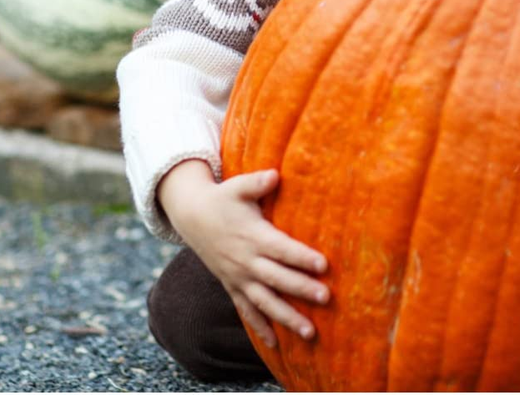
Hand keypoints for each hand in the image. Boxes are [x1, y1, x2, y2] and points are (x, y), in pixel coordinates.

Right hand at [158, 159, 328, 347]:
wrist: (192, 217)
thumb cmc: (224, 198)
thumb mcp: (238, 186)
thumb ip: (257, 182)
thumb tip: (274, 175)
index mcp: (254, 236)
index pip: (282, 249)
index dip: (302, 257)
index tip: (324, 265)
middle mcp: (247, 261)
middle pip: (278, 279)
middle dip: (301, 290)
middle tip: (326, 298)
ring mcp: (238, 277)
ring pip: (265, 302)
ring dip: (287, 318)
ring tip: (310, 332)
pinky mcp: (232, 286)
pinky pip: (246, 311)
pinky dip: (260, 328)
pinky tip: (276, 345)